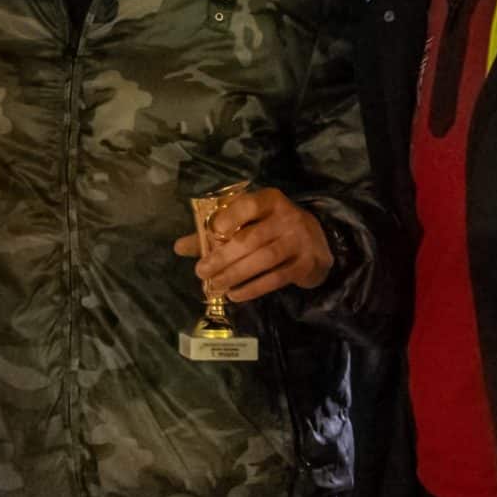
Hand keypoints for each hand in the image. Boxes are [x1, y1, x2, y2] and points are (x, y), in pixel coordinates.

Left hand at [173, 186, 333, 300]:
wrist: (318, 242)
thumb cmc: (272, 228)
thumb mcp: (249, 222)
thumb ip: (215, 232)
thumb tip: (178, 247)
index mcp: (270, 201)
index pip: (249, 205)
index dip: (230, 217)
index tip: (212, 231)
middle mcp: (287, 218)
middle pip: (251, 239)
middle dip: (223, 257)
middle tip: (201, 272)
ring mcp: (299, 241)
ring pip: (263, 260)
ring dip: (235, 275)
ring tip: (215, 286)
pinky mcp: (305, 265)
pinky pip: (275, 278)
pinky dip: (252, 288)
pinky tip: (234, 295)